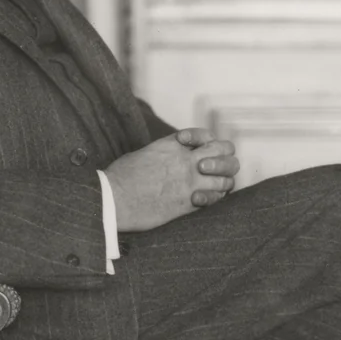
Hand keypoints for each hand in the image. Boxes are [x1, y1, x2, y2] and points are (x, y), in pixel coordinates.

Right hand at [105, 129, 238, 231]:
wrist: (114, 197)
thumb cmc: (121, 176)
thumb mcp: (145, 153)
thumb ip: (165, 152)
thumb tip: (171, 159)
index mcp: (174, 144)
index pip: (207, 136)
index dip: (208, 142)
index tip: (195, 150)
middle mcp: (187, 160)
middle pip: (226, 152)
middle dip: (225, 160)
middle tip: (212, 170)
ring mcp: (190, 181)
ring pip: (226, 178)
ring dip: (222, 183)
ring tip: (208, 187)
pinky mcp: (188, 203)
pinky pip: (215, 199)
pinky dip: (213, 199)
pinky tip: (201, 200)